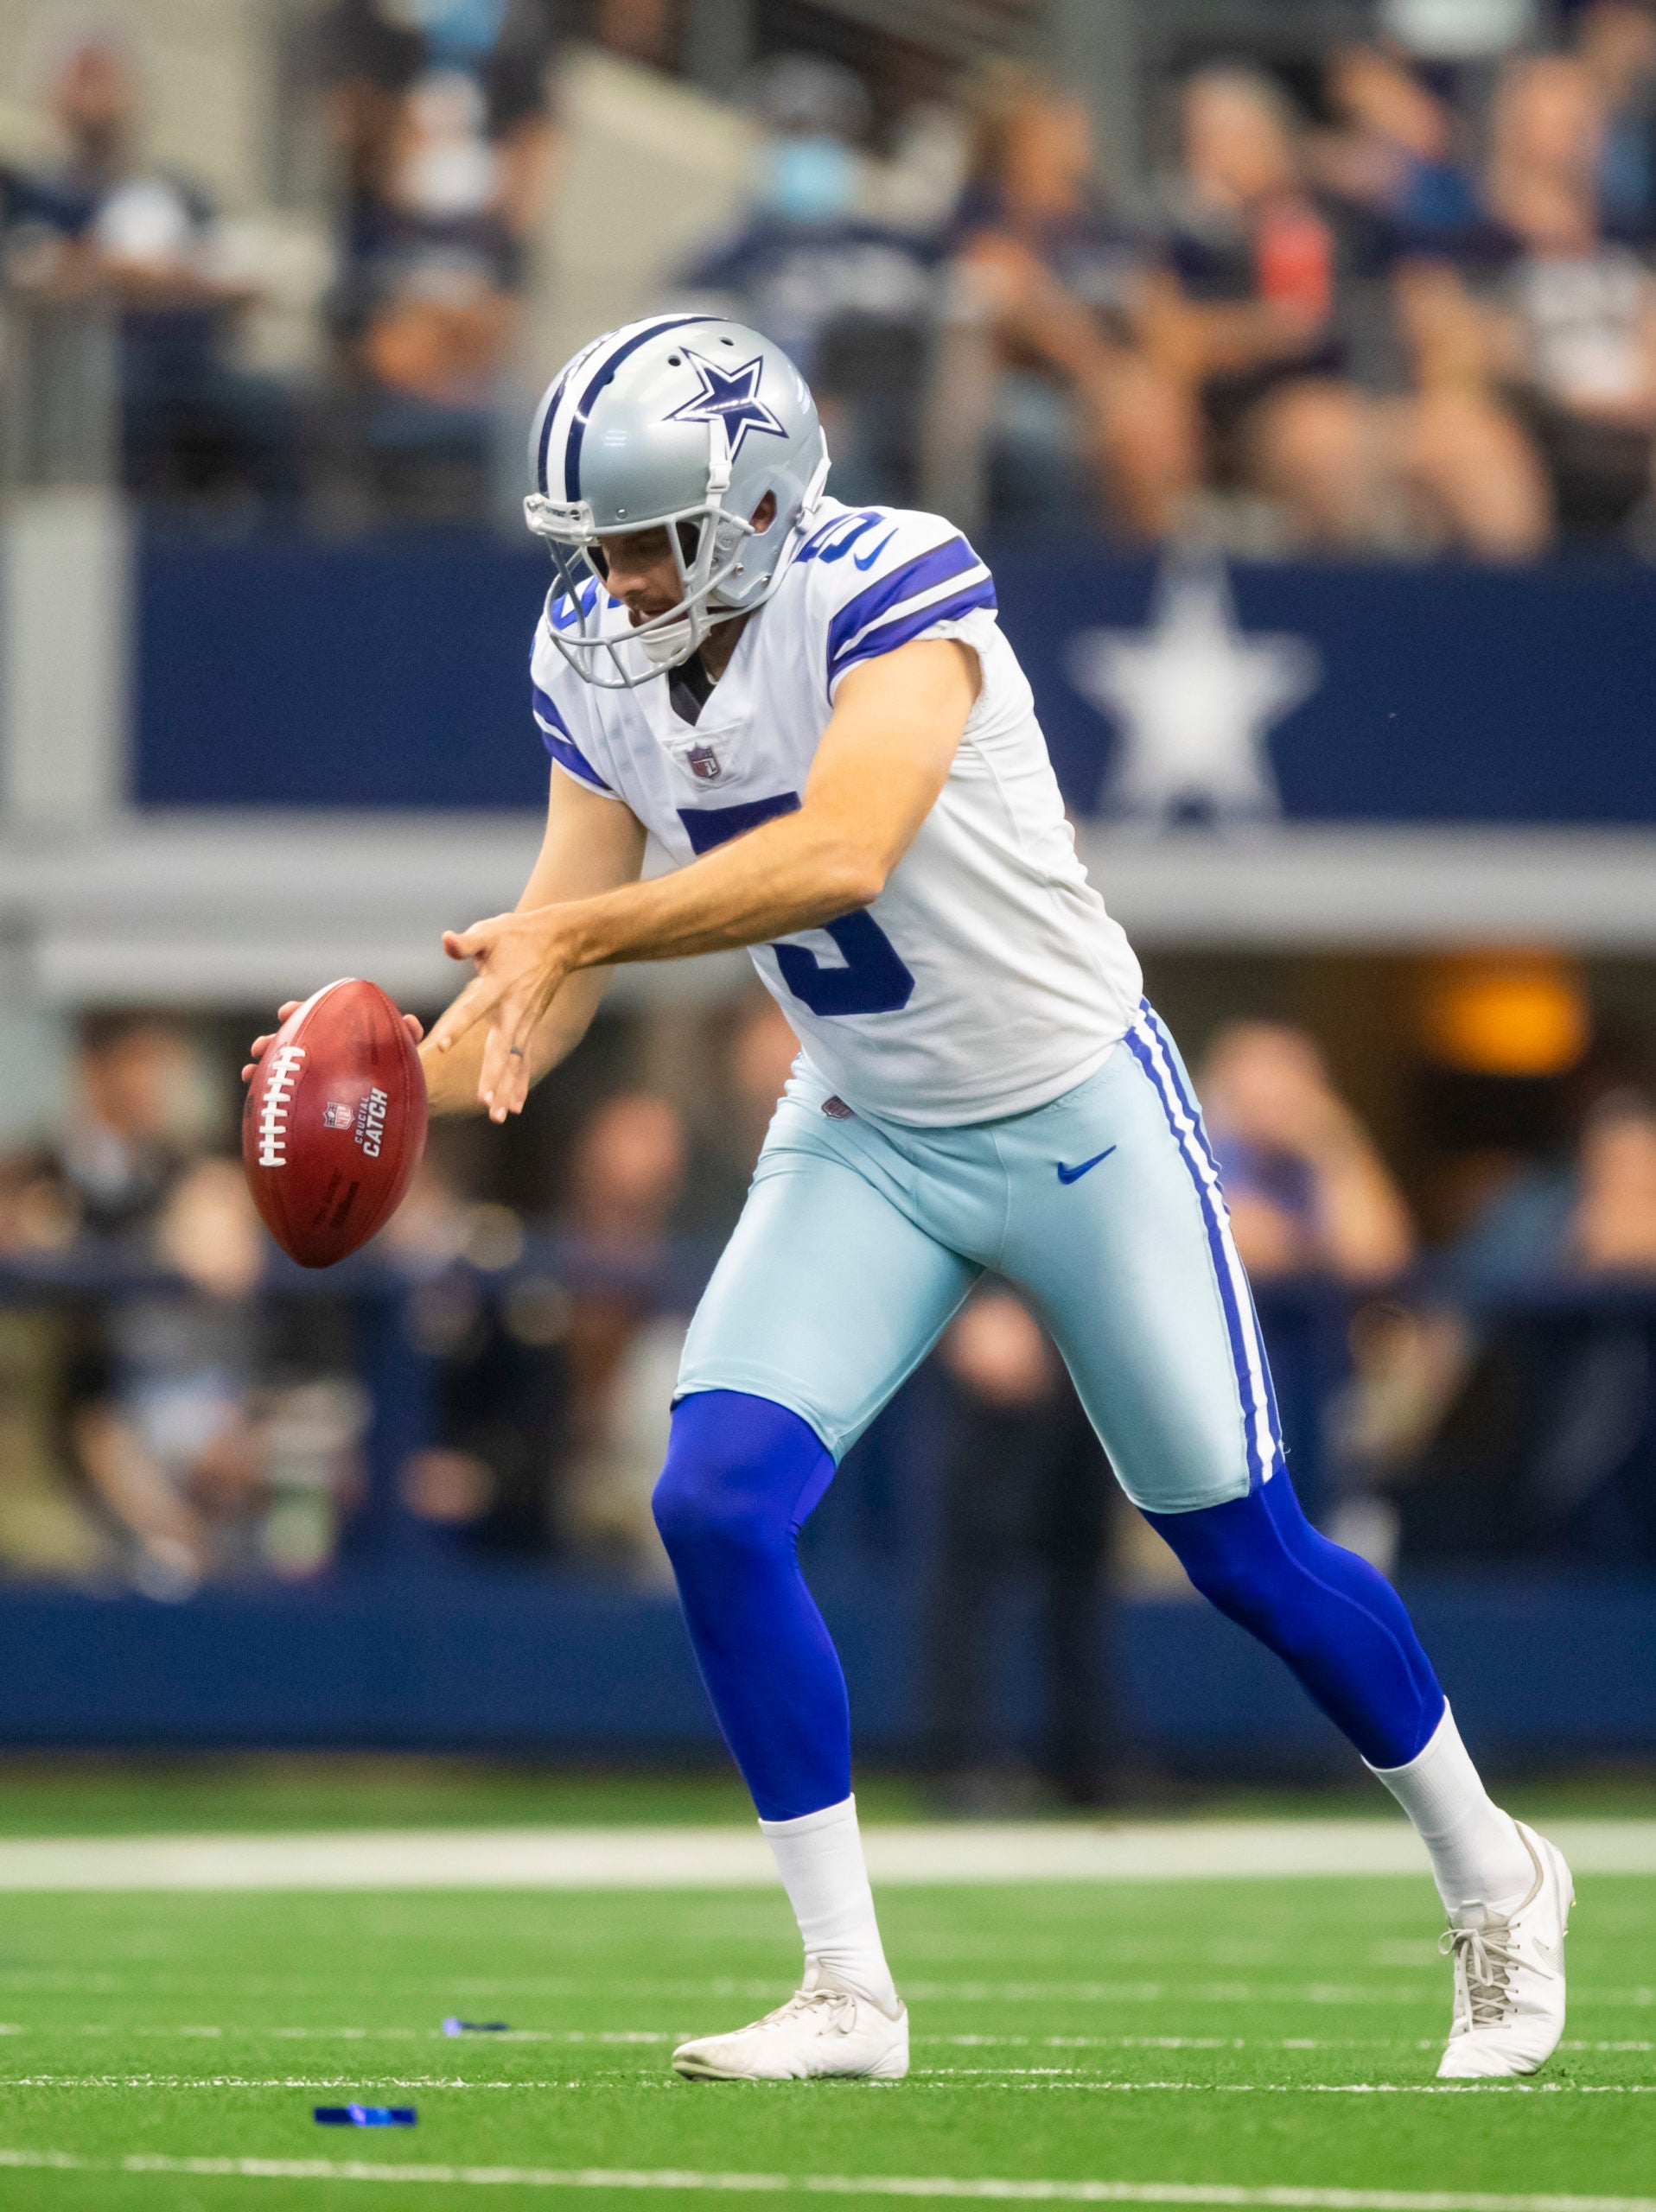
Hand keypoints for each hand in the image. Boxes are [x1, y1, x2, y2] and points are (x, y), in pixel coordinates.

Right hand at [241, 1002, 422, 1083]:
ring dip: (264, 1066)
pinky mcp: (306, 1095)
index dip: (298, 1011)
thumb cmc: (397, 1069)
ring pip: (280, 1065)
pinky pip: (282, 1092)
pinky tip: (253, 1093)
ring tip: (249, 1072)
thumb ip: (406, 1037)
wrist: (394, 1101)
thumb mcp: (401, 1052)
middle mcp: (320, 1050)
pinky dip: (266, 1091)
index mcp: (336, 1032)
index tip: (284, 1012)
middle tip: (259, 1046)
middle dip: (272, 1041)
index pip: (313, 1015)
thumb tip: (411, 1023)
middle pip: (290, 1040)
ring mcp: (311, 1073)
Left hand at [429, 909, 573, 1121]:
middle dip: (493, 1075)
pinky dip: (520, 1084)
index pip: (473, 1008)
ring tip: (498, 1116)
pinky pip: (525, 1061)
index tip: (440, 1046)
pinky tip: (515, 1108)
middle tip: (485, 1101)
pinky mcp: (530, 1028)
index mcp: (499, 985)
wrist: (561, 942)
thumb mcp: (491, 931)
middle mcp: (514, 1009)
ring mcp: (525, 1022)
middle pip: (501, 1048)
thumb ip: (466, 942)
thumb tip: (446, 941)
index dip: (457, 1026)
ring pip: (514, 1061)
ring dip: (507, 1088)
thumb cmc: (518, 935)